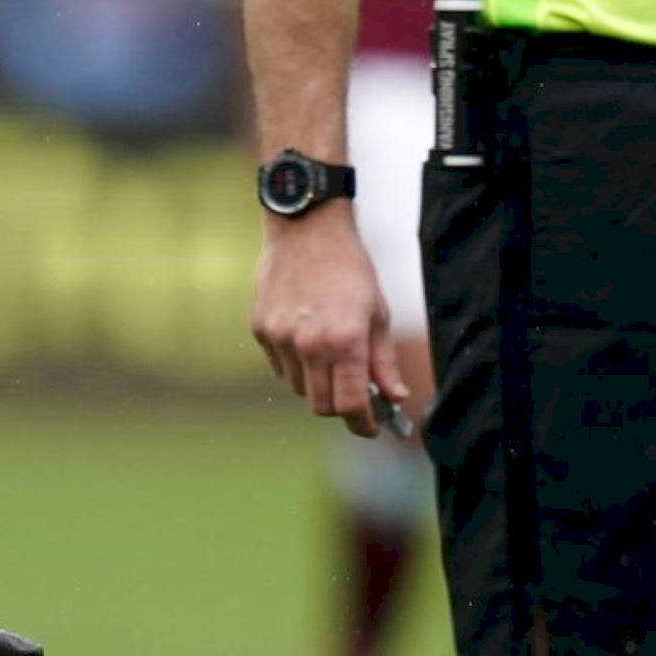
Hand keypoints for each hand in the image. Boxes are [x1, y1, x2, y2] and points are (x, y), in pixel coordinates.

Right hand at [250, 207, 404, 437]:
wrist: (305, 228)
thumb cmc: (348, 266)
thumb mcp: (376, 311)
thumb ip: (383, 360)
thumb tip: (394, 395)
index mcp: (344, 340)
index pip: (351, 404)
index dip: (363, 424)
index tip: (371, 428)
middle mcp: (309, 345)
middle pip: (321, 406)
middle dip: (340, 407)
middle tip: (353, 394)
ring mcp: (280, 340)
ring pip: (300, 389)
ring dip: (317, 384)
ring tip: (328, 354)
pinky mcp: (261, 331)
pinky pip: (280, 368)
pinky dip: (296, 365)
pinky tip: (305, 337)